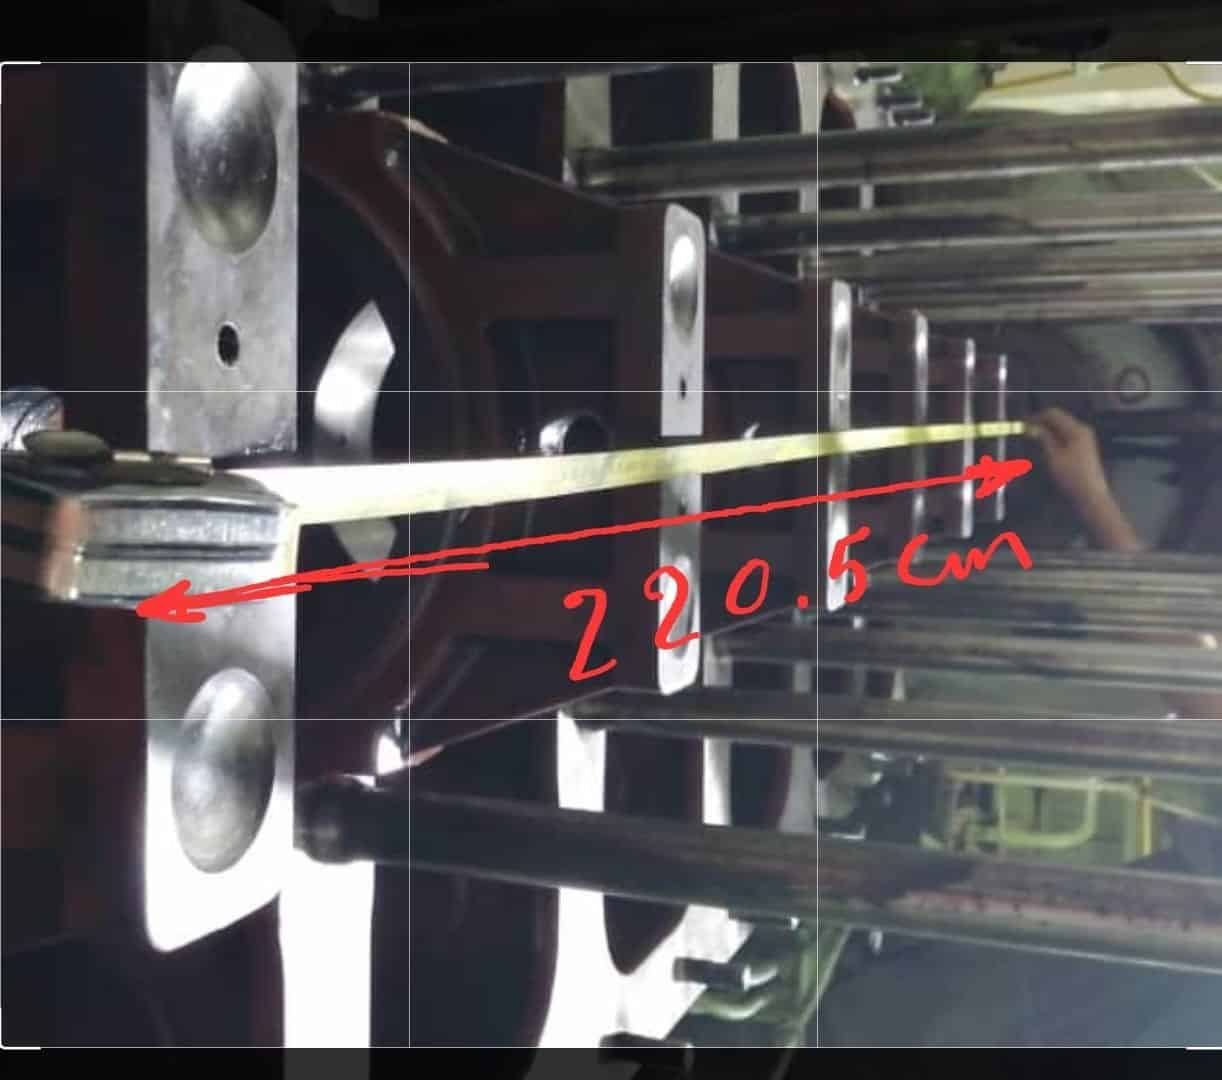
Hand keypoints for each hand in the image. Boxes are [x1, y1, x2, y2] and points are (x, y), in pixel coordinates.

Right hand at [1026, 406, 1143, 552]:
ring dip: (1046, 431)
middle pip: (1058, 419)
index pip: (1053, 413)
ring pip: (1061, 427)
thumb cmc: (1071, 476)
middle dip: (1041, 423)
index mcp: (1076, 429)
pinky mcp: (1083, 447)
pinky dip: (1054, 437)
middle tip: (1025, 432)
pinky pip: (1065, 435)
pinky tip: (1045, 446)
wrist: (1090, 495)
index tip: (1021, 424)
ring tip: (1032, 440)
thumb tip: (1031, 426)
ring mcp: (1084, 438)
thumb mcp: (1054, 457)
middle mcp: (1082, 429)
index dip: (1036, 417)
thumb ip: (1043, 438)